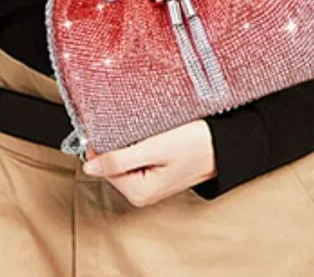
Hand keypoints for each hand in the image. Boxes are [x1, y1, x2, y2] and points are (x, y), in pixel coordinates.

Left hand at [82, 119, 216, 207]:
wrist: (225, 143)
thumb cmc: (197, 145)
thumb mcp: (155, 149)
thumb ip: (120, 160)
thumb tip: (89, 167)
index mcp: (139, 192)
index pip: (102, 167)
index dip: (100, 144)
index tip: (101, 123)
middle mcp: (143, 193)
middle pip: (112, 164)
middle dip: (114, 143)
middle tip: (123, 121)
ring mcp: (150, 183)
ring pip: (124, 159)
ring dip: (125, 142)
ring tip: (138, 127)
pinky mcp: (158, 172)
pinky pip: (136, 157)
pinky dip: (136, 144)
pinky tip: (144, 133)